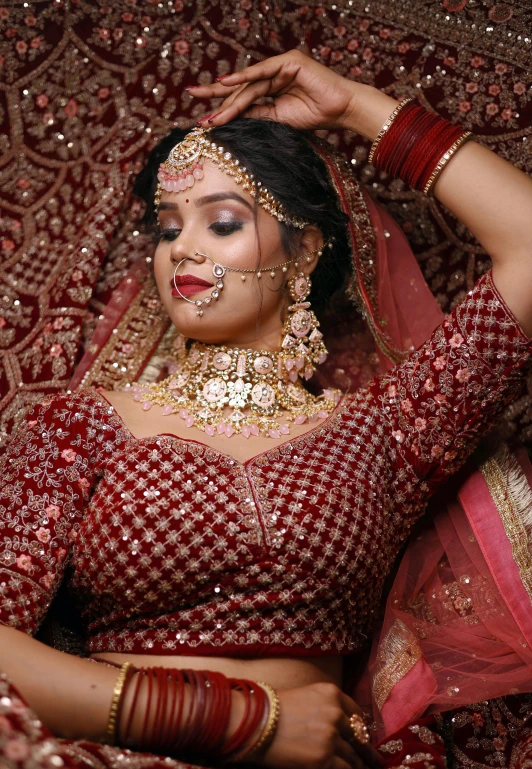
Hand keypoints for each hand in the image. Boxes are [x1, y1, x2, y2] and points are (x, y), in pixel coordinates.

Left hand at [187, 49, 360, 131]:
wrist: (340, 111)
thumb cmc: (313, 116)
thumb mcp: (277, 120)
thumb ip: (256, 114)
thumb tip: (230, 118)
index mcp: (270, 89)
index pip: (241, 98)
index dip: (222, 107)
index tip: (202, 119)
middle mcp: (273, 74)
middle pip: (240, 87)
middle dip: (216, 97)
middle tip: (192, 99)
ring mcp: (280, 66)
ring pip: (249, 85)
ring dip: (229, 100)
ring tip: (210, 114)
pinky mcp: (289, 61)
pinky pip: (262, 70)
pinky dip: (245, 76)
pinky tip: (226, 83)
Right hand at [250, 682, 382, 768]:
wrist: (254, 722)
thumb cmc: (273, 709)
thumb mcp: (306, 697)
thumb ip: (327, 708)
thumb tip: (343, 728)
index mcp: (331, 693)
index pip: (357, 714)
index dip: (360, 730)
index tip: (363, 740)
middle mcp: (335, 712)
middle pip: (358, 737)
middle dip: (364, 751)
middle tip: (373, 761)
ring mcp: (330, 736)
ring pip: (354, 757)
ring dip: (356, 765)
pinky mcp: (323, 759)